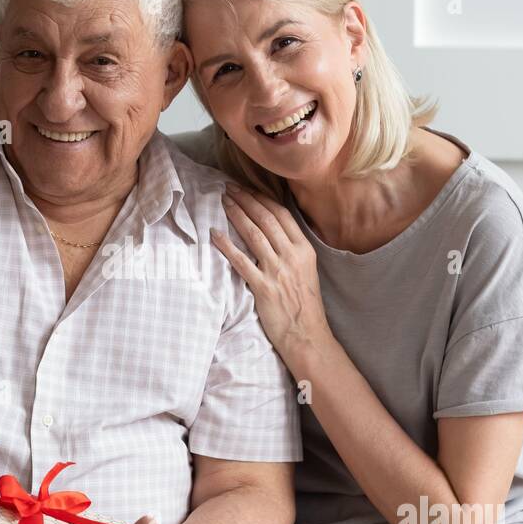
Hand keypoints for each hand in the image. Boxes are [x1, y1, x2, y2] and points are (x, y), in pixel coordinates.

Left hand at [211, 184, 333, 363]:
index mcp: (304, 250)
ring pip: (254, 234)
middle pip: (266, 219)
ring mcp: (277, 271)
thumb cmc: (305, 306)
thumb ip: (293, 251)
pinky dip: (227, 246)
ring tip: (223, 202)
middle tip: (229, 188)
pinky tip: (214, 234)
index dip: (262, 199)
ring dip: (237, 215)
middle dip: (246, 200)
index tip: (247, 188)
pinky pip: (241, 261)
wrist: (307, 335)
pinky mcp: (263, 287)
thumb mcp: (307, 271)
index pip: (281, 215)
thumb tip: (274, 234)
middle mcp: (292, 256)